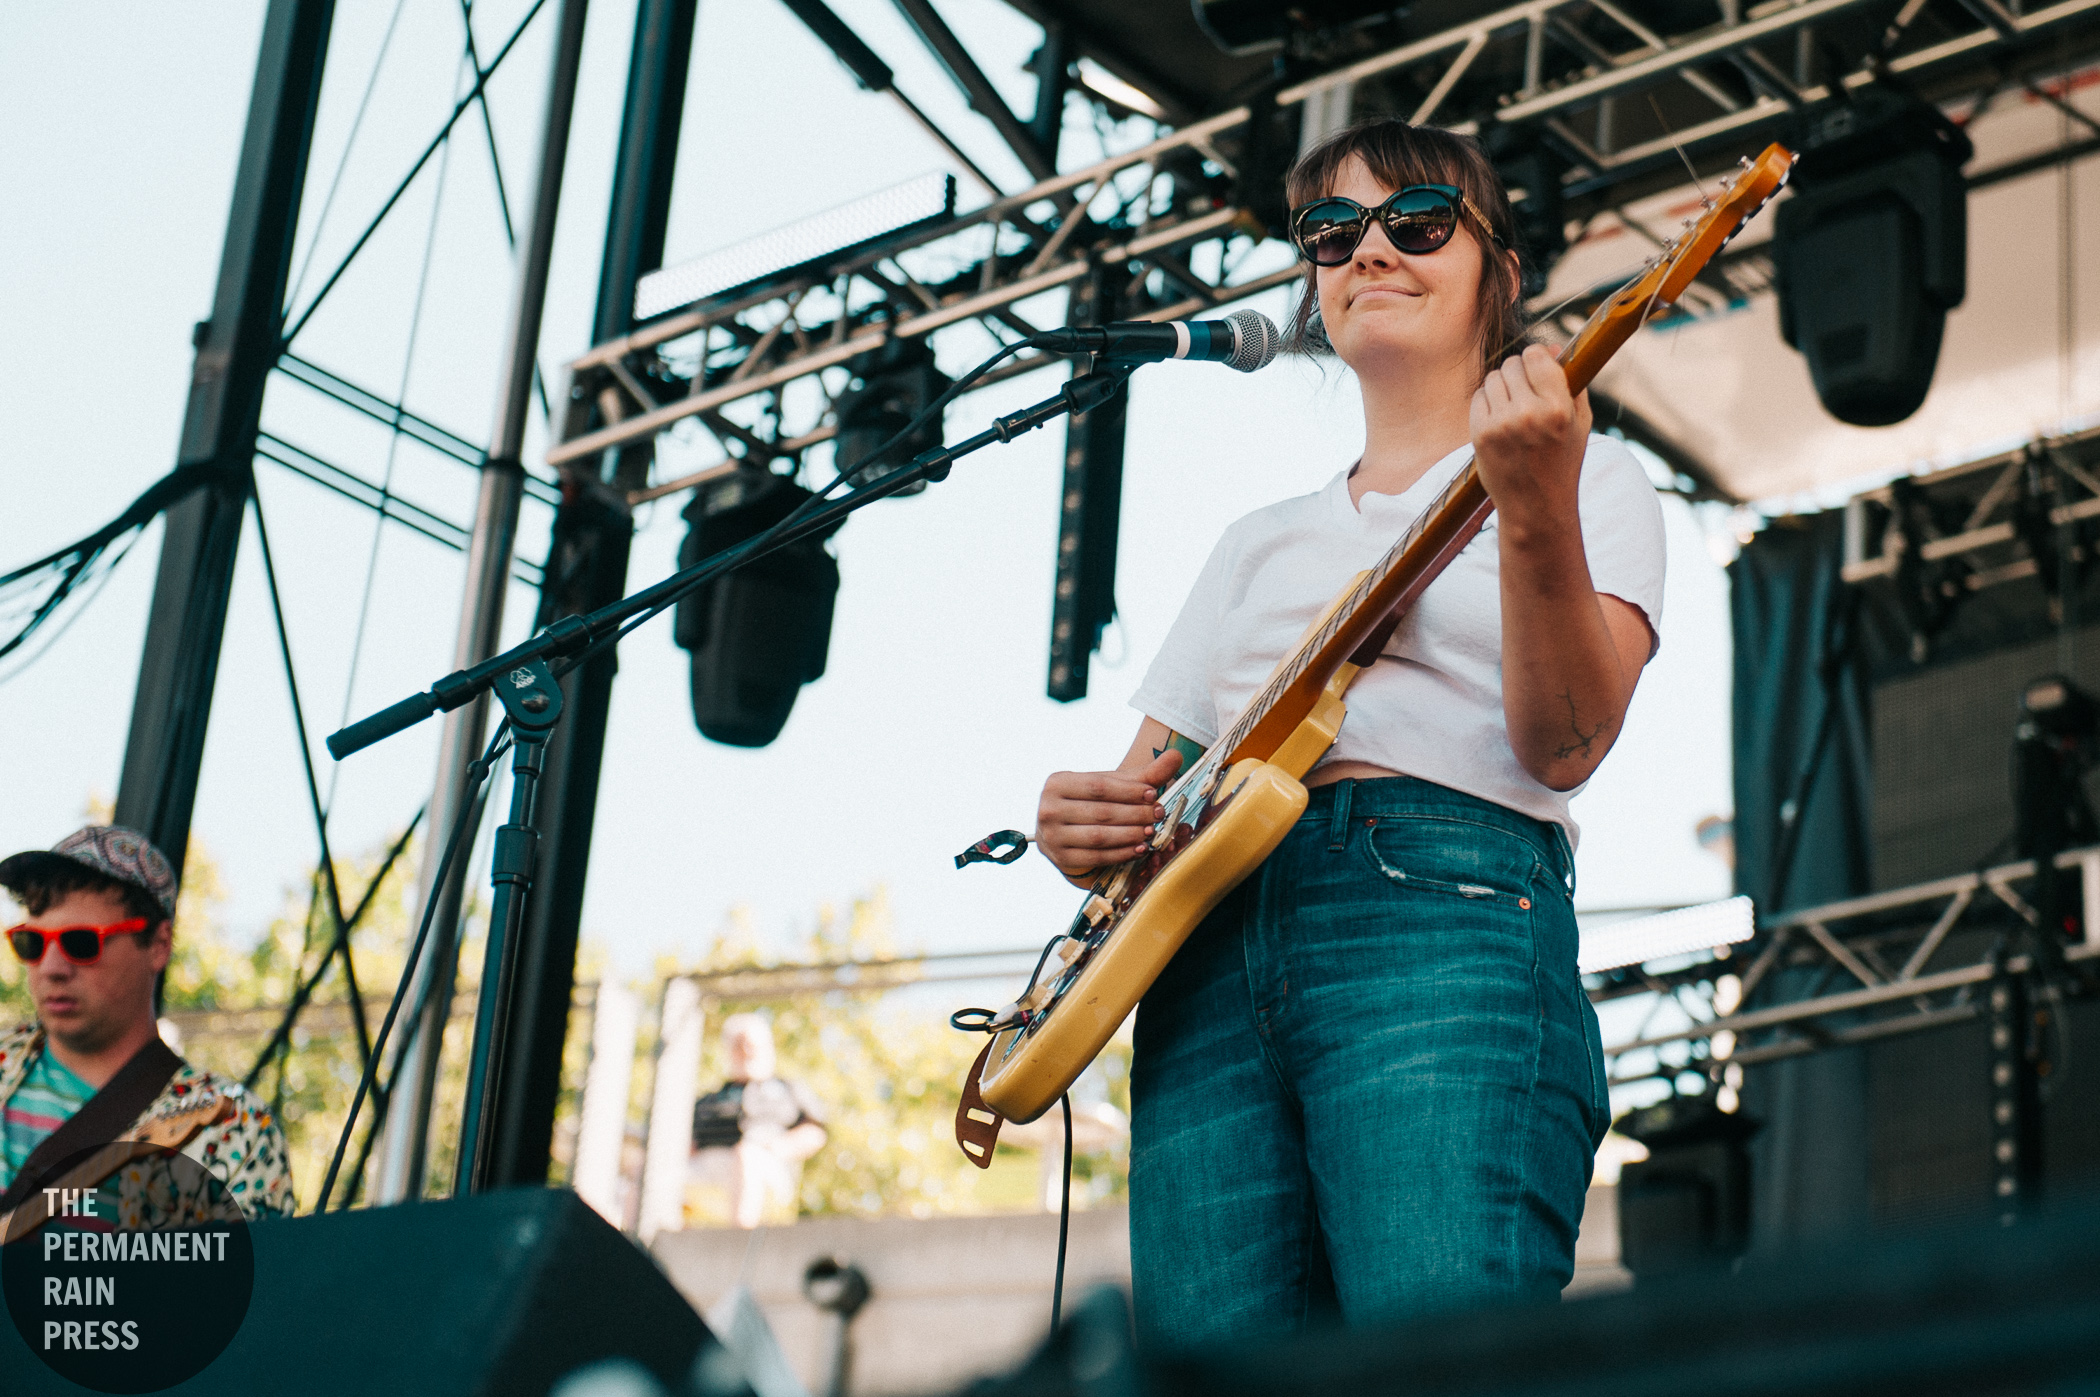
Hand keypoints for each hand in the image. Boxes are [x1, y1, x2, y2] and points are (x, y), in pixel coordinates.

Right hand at [1035, 749, 1180, 883]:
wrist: (1065, 832)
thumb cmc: (1092, 803)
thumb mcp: (1112, 786)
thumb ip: (1144, 774)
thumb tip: (1176, 755)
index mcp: (1058, 783)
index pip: (1098, 787)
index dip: (1128, 791)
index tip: (1153, 794)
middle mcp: (1048, 808)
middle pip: (1101, 812)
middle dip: (1134, 814)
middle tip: (1158, 814)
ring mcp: (1052, 836)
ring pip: (1099, 837)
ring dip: (1130, 835)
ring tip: (1151, 831)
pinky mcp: (1061, 858)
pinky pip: (1096, 857)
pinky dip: (1121, 853)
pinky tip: (1139, 848)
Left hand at [1470, 343, 1591, 529]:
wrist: (1535, 505)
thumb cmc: (1562, 461)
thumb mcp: (1580, 422)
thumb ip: (1570, 381)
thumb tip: (1550, 346)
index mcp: (1558, 408)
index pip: (1536, 356)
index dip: (1536, 358)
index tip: (1537, 369)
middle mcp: (1529, 414)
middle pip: (1512, 364)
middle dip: (1518, 373)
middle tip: (1525, 394)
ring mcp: (1502, 424)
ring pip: (1493, 378)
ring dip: (1502, 386)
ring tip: (1513, 408)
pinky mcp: (1480, 434)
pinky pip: (1479, 397)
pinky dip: (1487, 402)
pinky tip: (1499, 420)